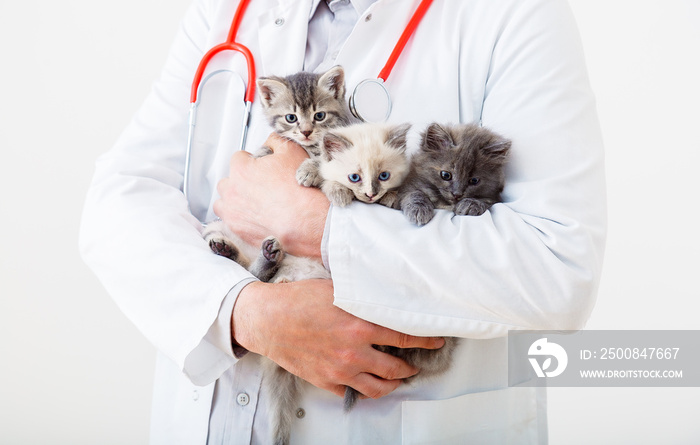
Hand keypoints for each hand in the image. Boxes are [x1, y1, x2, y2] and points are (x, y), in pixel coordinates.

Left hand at [214, 134, 329, 259]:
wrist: (306, 221)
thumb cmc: (299, 189)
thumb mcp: (292, 152)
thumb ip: (275, 142)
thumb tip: (270, 142)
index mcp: (241, 169)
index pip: (239, 158)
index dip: (252, 162)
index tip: (262, 169)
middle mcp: (231, 190)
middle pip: (228, 181)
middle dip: (240, 182)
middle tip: (260, 187)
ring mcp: (232, 212)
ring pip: (224, 202)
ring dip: (235, 201)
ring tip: (254, 204)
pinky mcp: (238, 231)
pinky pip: (231, 222)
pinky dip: (240, 219)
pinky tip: (256, 218)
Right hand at [233, 279, 445, 398]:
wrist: (268, 319)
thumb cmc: (299, 300)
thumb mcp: (336, 289)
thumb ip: (363, 297)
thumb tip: (384, 296)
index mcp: (360, 326)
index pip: (405, 336)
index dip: (425, 340)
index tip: (436, 340)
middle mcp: (354, 352)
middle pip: (397, 367)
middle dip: (412, 366)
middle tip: (417, 363)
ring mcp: (340, 370)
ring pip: (378, 387)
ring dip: (393, 383)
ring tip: (398, 378)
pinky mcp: (326, 381)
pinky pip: (353, 391)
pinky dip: (365, 388)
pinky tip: (368, 381)